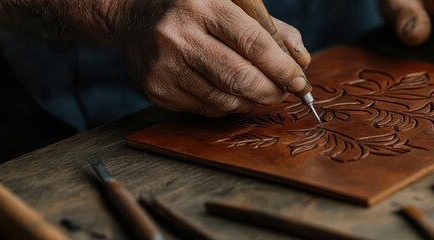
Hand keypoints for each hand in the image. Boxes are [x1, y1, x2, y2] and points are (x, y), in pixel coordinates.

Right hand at [116, 0, 309, 116]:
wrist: (132, 16)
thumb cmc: (194, 9)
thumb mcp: (231, 3)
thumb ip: (270, 29)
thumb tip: (301, 61)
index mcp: (203, 6)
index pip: (253, 43)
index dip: (282, 67)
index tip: (299, 80)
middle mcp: (179, 35)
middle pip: (240, 76)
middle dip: (271, 90)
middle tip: (285, 93)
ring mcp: (164, 65)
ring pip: (224, 98)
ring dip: (253, 102)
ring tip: (265, 96)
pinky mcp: (156, 90)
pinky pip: (206, 108)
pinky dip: (229, 106)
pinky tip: (236, 96)